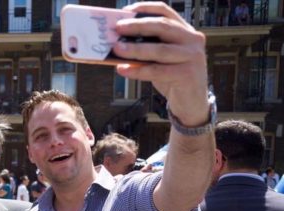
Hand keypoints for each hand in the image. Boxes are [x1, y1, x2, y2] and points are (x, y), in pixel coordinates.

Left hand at [112, 2, 209, 126]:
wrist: (192, 103)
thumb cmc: (173, 77)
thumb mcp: (161, 58)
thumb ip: (148, 48)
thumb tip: (118, 42)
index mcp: (185, 30)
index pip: (166, 11)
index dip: (145, 8)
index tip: (125, 11)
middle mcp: (192, 40)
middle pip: (162, 26)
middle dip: (137, 26)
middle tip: (117, 28)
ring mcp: (192, 56)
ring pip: (160, 50)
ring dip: (135, 49)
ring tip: (117, 49)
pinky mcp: (187, 74)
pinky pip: (157, 71)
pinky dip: (138, 70)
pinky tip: (122, 69)